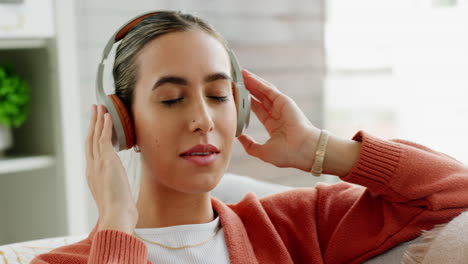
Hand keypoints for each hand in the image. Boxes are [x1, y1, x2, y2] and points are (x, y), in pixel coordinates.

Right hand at [86, 104, 137, 233]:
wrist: (116, 215)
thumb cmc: (119, 210)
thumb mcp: (115, 196)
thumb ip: (116, 188)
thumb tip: (121, 190)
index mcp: (93, 175)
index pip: (92, 151)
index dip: (93, 136)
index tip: (95, 126)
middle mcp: (92, 167)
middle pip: (90, 140)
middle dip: (92, 123)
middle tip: (93, 109)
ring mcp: (97, 163)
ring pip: (95, 136)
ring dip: (97, 120)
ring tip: (98, 106)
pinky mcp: (106, 161)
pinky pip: (104, 139)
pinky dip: (105, 126)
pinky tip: (107, 115)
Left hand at [237, 69, 321, 171]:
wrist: (303, 150)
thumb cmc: (288, 154)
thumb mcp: (263, 152)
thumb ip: (250, 145)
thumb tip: (239, 138)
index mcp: (274, 126)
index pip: (258, 110)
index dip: (247, 103)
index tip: (236, 98)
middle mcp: (278, 114)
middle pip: (260, 98)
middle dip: (248, 90)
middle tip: (236, 81)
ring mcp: (281, 107)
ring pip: (263, 91)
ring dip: (252, 82)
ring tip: (240, 74)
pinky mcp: (284, 101)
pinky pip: (268, 89)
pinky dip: (258, 82)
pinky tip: (248, 77)